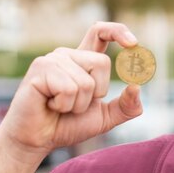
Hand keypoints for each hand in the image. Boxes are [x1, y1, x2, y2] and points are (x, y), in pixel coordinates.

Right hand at [0, 22, 143, 162]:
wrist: (36, 140)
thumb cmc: (67, 126)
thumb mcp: (105, 118)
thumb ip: (126, 106)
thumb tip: (137, 87)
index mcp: (83, 61)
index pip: (100, 33)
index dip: (118, 32)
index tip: (133, 44)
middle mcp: (67, 55)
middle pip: (102, 63)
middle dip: (96, 92)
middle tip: (74, 104)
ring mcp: (52, 60)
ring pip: (86, 81)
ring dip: (77, 104)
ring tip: (59, 106)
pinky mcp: (40, 69)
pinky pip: (69, 88)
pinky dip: (64, 105)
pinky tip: (49, 105)